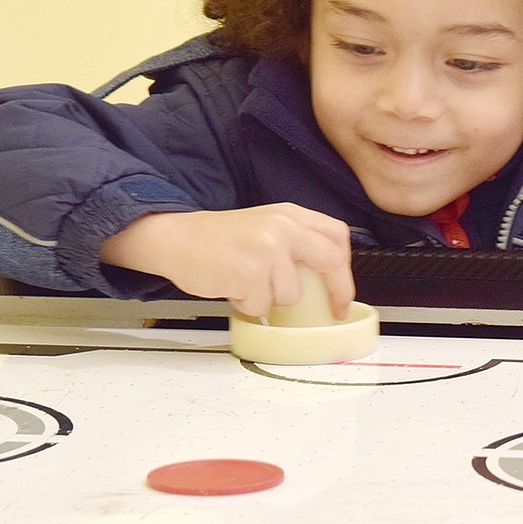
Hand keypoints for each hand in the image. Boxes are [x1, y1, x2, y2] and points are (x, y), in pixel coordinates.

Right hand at [100, 205, 353, 318]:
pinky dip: (248, 305)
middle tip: (334, 309)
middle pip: (330, 261)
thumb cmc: (219, 239)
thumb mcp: (265, 226)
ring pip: (291, 294)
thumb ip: (296, 242)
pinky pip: (262, 306)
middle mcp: (283, 227)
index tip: (343, 290)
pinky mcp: (250, 272)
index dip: (345, 267)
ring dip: (269, 299)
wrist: (178, 238)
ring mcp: (267, 248)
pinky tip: (233, 287)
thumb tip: (325, 278)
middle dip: (337, 290)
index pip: (336, 236)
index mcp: (289, 214)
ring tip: (247, 283)